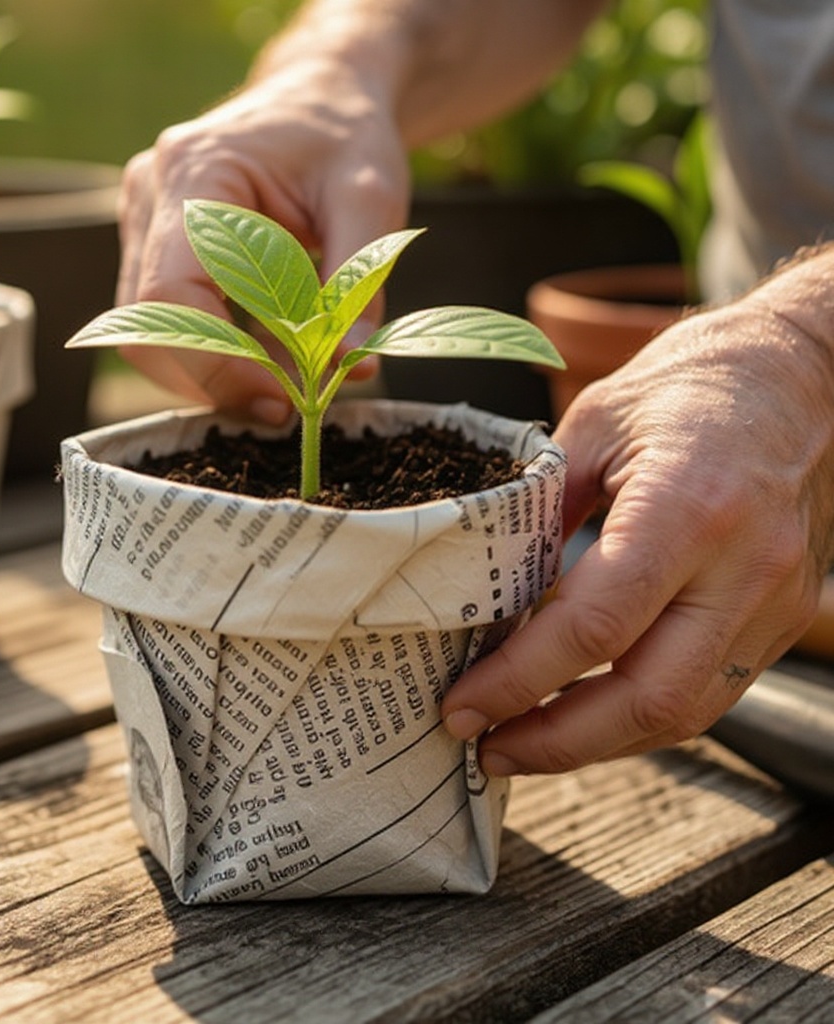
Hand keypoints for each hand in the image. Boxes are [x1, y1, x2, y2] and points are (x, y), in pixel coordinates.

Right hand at [115, 61, 409, 422]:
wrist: (316, 96)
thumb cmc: (342, 134)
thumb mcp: (370, 197)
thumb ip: (357, 282)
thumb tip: (348, 368)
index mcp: (194, 173)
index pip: (169, 294)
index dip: (216, 362)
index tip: (280, 397)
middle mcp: (149, 197)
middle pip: (144, 328)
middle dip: (211, 381)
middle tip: (284, 407)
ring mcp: (142, 223)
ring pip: (147, 335)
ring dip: (211, 376)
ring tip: (284, 386)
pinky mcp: (154, 247)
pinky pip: (166, 322)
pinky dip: (213, 356)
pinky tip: (267, 361)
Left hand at [442, 291, 833, 773]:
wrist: (802, 372)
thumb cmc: (692, 384)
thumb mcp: (594, 425)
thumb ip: (542, 512)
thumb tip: (486, 592)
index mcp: (690, 507)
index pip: (595, 627)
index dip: (518, 680)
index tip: (462, 705)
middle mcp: (746, 566)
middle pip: (647, 697)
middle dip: (555, 740)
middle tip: (485, 746)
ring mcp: (777, 599)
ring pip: (686, 712)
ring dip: (597, 742)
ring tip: (524, 743)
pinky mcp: (786, 614)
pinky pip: (710, 690)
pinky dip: (640, 714)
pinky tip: (587, 712)